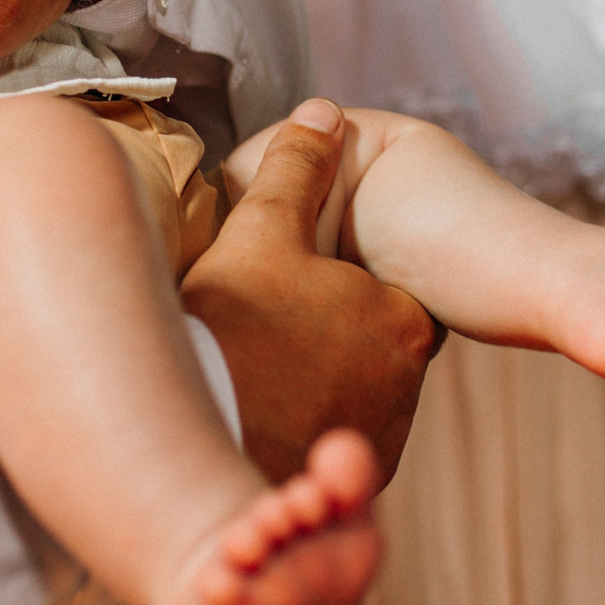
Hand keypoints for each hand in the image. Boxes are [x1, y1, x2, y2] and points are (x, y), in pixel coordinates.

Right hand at [183, 101, 439, 482]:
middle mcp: (407, 385)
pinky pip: (320, 437)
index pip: (381, 275)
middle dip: (318, 322)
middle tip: (256, 318)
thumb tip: (321, 112)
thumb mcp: (259, 233)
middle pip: (359, 331)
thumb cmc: (231, 339)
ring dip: (305, 374)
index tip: (287, 274)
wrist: (196, 461)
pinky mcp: (344, 491)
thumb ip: (296, 170)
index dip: (331, 266)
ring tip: (246, 365)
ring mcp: (380, 442)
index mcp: (403, 319)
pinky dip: (293, 422)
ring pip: (342, 385)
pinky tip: (247, 409)